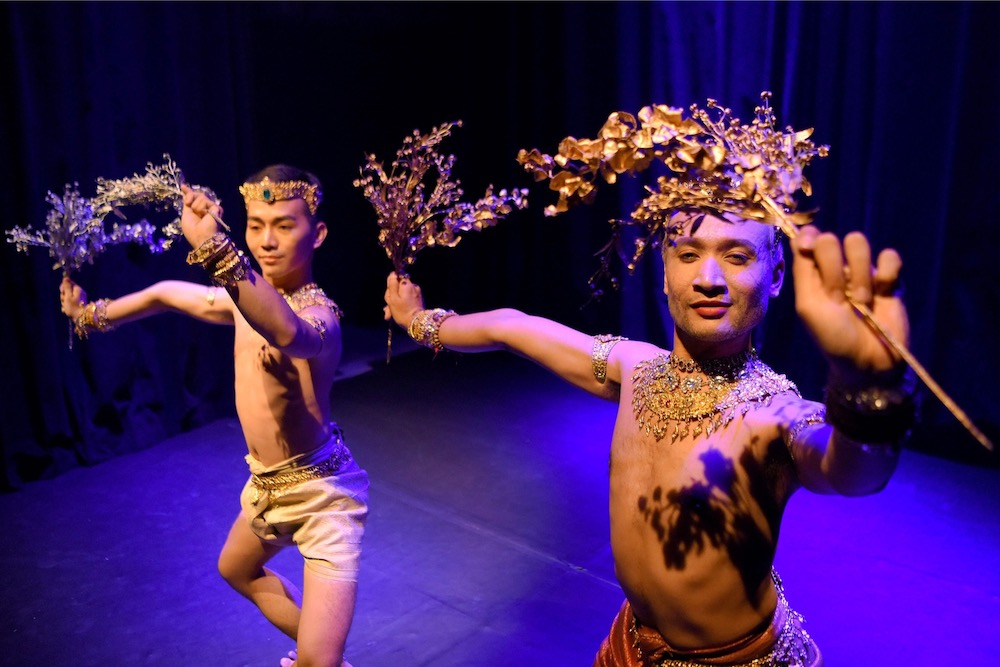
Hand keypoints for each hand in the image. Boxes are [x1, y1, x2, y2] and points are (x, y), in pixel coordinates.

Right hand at [59, 275, 86, 319]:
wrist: (81, 318)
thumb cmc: (73, 307)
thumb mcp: (68, 296)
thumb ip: (67, 287)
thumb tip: (65, 278)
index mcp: (77, 289)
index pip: (68, 283)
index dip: (63, 287)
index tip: (62, 292)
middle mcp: (79, 293)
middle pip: (67, 291)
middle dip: (63, 296)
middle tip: (65, 301)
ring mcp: (79, 298)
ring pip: (67, 298)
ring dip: (64, 302)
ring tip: (66, 307)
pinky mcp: (78, 304)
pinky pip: (69, 303)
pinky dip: (67, 306)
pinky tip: (66, 310)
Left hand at [180, 184, 222, 249]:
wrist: (201, 237)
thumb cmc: (192, 230)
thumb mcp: (186, 214)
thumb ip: (187, 202)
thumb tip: (184, 188)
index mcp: (198, 212)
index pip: (194, 199)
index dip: (189, 192)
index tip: (183, 186)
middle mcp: (206, 209)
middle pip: (197, 195)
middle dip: (191, 197)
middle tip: (188, 204)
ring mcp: (212, 208)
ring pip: (201, 197)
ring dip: (196, 206)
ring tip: (199, 215)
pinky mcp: (216, 208)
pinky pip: (205, 201)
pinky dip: (201, 208)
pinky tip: (204, 215)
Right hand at [383, 272, 425, 327]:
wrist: (417, 323)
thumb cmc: (402, 311)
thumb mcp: (393, 298)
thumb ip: (392, 285)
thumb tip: (393, 273)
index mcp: (406, 284)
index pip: (395, 278)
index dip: (390, 287)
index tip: (389, 296)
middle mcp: (413, 286)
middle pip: (398, 287)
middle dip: (391, 297)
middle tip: (388, 308)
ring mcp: (416, 293)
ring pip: (401, 295)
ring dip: (395, 303)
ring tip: (390, 314)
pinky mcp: (418, 300)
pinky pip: (406, 299)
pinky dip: (401, 305)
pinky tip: (396, 314)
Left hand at [790, 226, 908, 383]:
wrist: (869, 361)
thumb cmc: (832, 338)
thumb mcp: (808, 306)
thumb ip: (803, 271)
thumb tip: (802, 236)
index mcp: (811, 275)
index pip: (807, 239)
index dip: (808, 237)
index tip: (810, 248)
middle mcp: (835, 269)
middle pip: (831, 239)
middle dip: (833, 268)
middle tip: (837, 297)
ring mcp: (862, 272)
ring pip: (858, 244)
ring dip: (859, 275)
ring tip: (860, 302)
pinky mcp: (888, 279)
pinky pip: (889, 257)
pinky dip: (886, 273)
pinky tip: (883, 292)